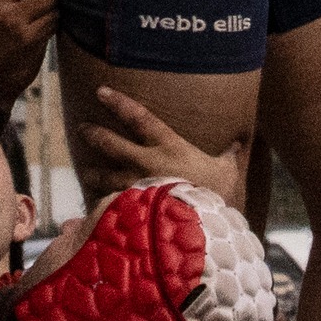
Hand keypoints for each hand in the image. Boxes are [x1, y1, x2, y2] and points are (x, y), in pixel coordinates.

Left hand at [79, 85, 249, 207]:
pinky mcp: (134, 211)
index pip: (138, 117)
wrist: (205, 229)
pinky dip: (102, 208)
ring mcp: (137, 188)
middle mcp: (147, 163)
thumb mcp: (227, 172)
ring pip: (105, 177)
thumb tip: (239, 142)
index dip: (118, 102)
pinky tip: (94, 211)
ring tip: (86, 173)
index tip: (100, 91)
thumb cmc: (218, 196)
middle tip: (82, 128)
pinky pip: (111, 207)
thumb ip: (228, 156)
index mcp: (169, 146)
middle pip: (112, 143)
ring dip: (93, 174)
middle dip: (95, 134)